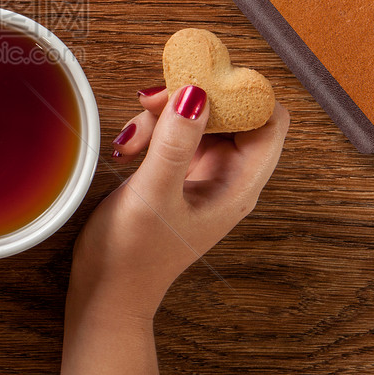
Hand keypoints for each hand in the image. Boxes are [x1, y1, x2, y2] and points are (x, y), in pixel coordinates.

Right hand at [71, 85, 288, 321]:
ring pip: (197, 118)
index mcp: (239, 186)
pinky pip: (175, 134)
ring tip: (130, 137)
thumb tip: (196, 93)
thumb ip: (176, 144)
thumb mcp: (153, 195)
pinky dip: (152, 130)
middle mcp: (228, 177)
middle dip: (190, 99)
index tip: (197, 83)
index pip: (267, 120)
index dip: (240, 94)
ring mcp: (203, 174)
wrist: (106, 291)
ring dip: (163, 115)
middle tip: (151, 103)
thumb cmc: (132, 256)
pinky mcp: (178, 174)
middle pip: (229, 112)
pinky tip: (128, 146)